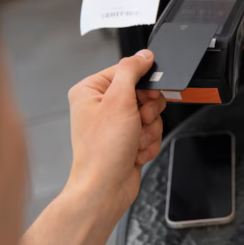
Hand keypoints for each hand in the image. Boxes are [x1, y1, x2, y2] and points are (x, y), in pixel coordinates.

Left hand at [66, 50, 165, 212]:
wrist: (105, 189)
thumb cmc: (102, 150)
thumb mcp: (119, 101)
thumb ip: (132, 71)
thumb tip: (143, 55)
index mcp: (92, 91)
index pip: (127, 71)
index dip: (143, 83)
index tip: (146, 95)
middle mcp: (103, 106)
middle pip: (144, 93)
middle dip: (148, 111)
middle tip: (138, 121)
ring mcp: (116, 124)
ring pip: (152, 114)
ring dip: (149, 130)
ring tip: (134, 141)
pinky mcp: (128, 139)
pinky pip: (152, 132)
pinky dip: (148, 142)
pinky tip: (134, 152)